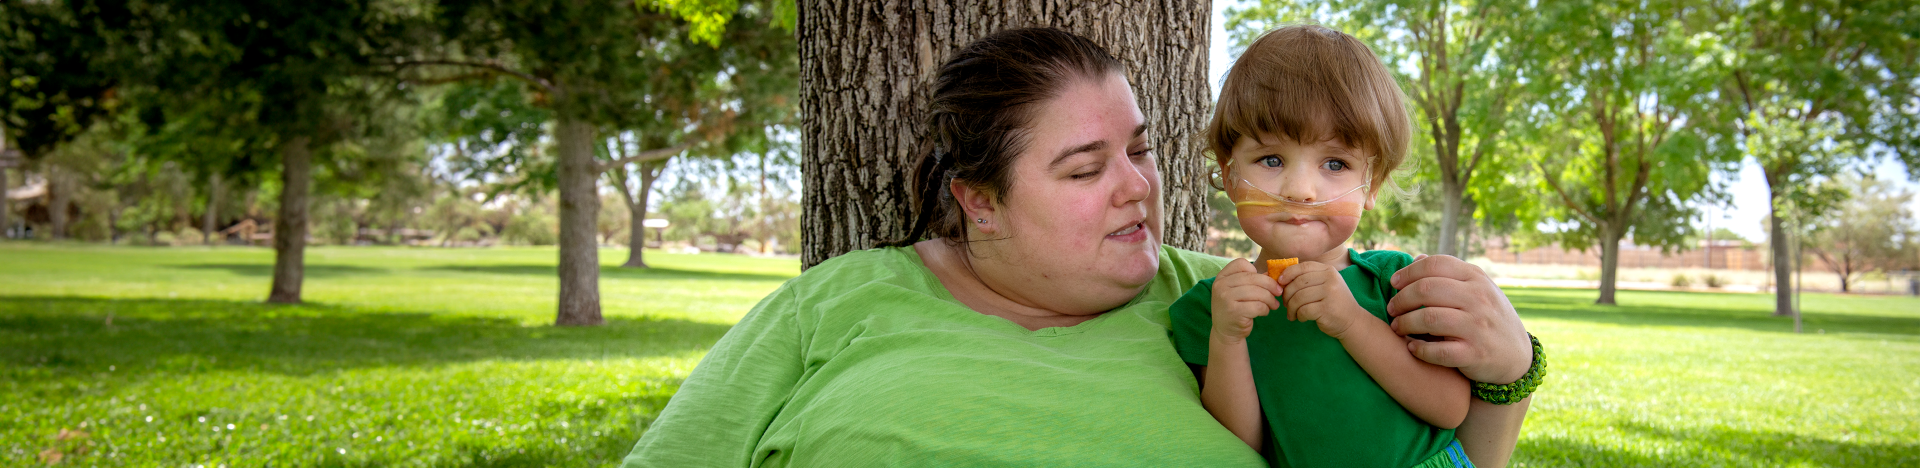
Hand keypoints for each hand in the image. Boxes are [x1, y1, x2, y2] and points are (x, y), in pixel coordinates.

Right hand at [1210, 258, 1282, 343]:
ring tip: (1273, 305)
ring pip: (1258, 292)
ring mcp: (1226, 298)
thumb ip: (1253, 280)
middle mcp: (1221, 285)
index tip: (1262, 281)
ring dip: (1270, 299)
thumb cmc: (1236, 308)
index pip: (1241, 263)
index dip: (1255, 271)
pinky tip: (1264, 312)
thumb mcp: (1239, 291)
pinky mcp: (1234, 312)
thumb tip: (1273, 273)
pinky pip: (1258, 306)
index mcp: (1221, 277)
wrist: (1225, 332)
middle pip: (1253, 277)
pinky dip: (1265, 309)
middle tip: (1279, 292)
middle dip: (1270, 285)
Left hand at [1274, 261, 1367, 339]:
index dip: (1288, 273)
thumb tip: (1281, 278)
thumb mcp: (1325, 285)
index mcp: (1328, 270)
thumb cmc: (1333, 302)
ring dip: (1291, 308)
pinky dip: (1299, 315)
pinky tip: (1301, 318)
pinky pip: (1304, 310)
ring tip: (1292, 314)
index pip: (1303, 267)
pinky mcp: (1327, 309)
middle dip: (1287, 294)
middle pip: (1298, 283)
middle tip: (1285, 304)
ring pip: (1299, 297)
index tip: (1280, 282)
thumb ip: (1308, 279)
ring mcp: (1330, 293)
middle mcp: (1330, 279)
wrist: (1352, 321)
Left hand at [1386, 254, 1531, 384]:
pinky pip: (1438, 351)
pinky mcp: (1475, 354)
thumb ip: (1448, 274)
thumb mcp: (1476, 289)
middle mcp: (1479, 299)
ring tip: (1397, 327)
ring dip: (1405, 323)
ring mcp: (1478, 327)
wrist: (1517, 356)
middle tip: (1391, 308)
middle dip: (1401, 299)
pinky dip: (1419, 349)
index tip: (1394, 283)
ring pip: (1429, 319)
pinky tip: (1411, 348)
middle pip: (1427, 289)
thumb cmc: (1487, 317)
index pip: (1435, 264)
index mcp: (1476, 278)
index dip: (1408, 272)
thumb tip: (1417, 258)